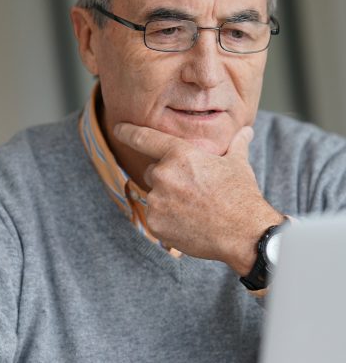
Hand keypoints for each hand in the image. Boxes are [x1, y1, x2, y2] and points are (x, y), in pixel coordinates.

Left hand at [113, 123, 283, 274]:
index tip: (119, 128)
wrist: (242, 234)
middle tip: (191, 191)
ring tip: (192, 209)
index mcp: (180, 154)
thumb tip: (245, 131)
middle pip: (152, 171)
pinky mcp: (154, 223)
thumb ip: (235, 145)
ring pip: (153, 195)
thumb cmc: (240, 197)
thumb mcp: (238, 164)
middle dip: (167, 178)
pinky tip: (187, 222)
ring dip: (166, 200)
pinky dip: (166, 219)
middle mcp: (163, 175)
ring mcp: (156, 200)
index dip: (128, 132)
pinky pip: (154, 216)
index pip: (145, 138)